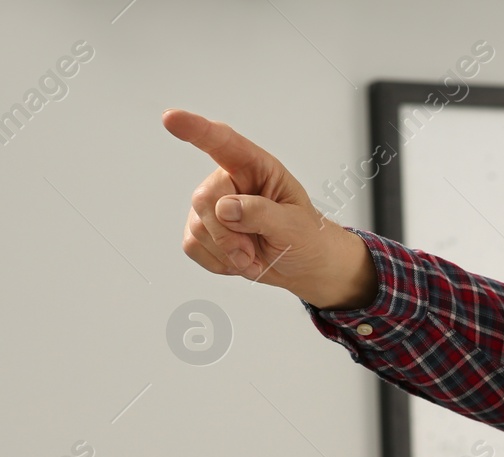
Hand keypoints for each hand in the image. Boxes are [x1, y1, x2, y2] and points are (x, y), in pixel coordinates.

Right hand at [163, 109, 374, 307]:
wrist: (305, 267)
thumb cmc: (307, 238)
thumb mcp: (295, 226)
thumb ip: (262, 214)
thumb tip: (225, 208)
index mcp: (257, 168)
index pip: (223, 143)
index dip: (196, 130)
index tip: (172, 118)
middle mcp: (230, 182)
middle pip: (204, 199)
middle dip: (227, 235)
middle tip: (254, 253)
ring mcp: (213, 206)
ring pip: (197, 226)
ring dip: (228, 252)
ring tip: (254, 257)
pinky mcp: (202, 230)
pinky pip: (193, 245)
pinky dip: (218, 262)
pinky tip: (240, 261)